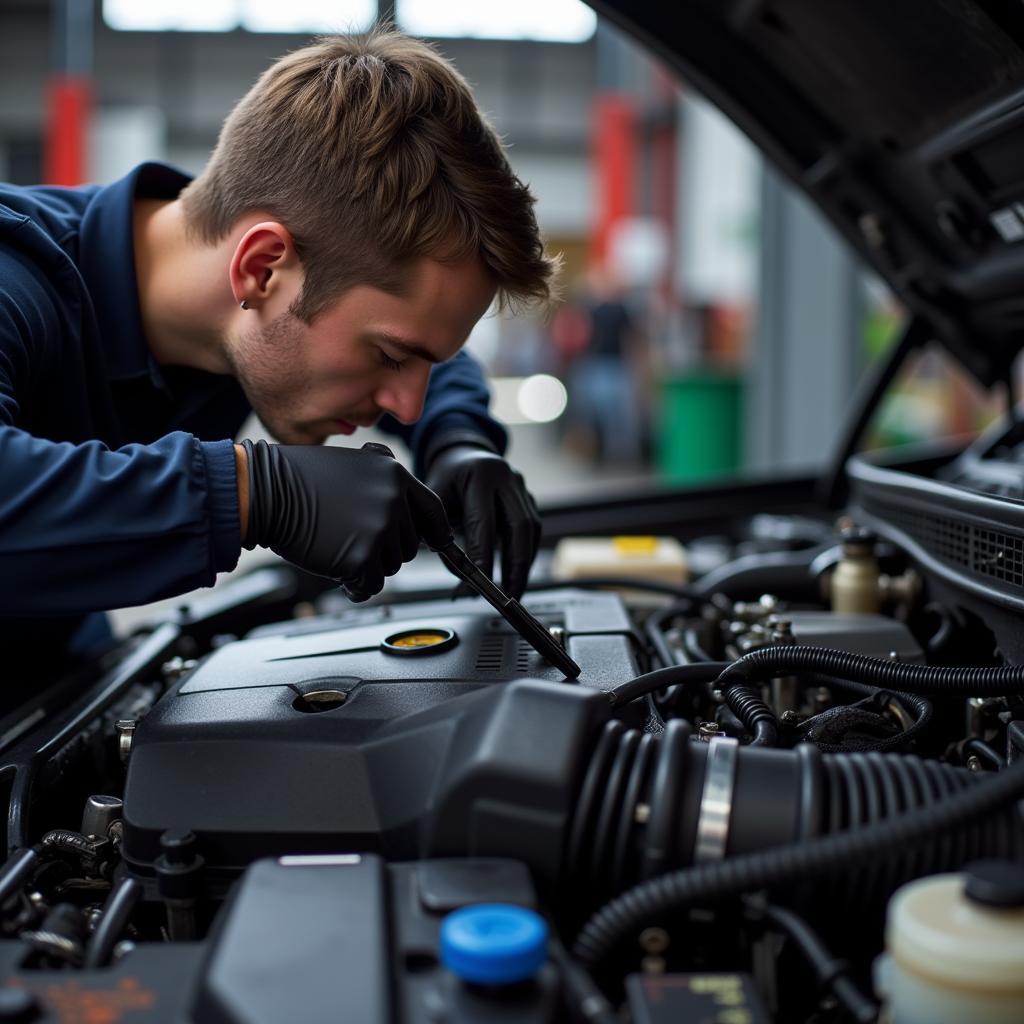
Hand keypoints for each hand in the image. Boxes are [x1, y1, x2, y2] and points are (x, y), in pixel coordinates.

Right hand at [240, 440, 451, 600]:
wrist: (267, 492)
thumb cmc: (300, 479)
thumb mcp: (354, 463)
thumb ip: (384, 480)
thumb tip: (404, 498)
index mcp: (395, 475)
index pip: (433, 511)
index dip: (435, 532)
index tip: (436, 544)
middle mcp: (394, 500)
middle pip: (409, 545)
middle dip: (384, 549)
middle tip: (352, 540)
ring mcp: (380, 528)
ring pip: (390, 567)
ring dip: (367, 566)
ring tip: (338, 547)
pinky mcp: (363, 556)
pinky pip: (372, 585)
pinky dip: (356, 586)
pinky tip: (336, 569)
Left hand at [425, 443, 540, 597]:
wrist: (463, 455)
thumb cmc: (446, 481)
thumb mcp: (434, 500)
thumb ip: (440, 535)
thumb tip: (458, 577)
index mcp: (480, 475)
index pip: (485, 521)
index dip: (484, 554)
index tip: (481, 583)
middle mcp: (507, 478)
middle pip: (519, 526)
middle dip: (515, 565)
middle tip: (507, 594)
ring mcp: (522, 487)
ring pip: (531, 530)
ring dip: (524, 564)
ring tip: (514, 590)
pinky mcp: (529, 498)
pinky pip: (533, 530)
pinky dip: (526, 554)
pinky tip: (517, 574)